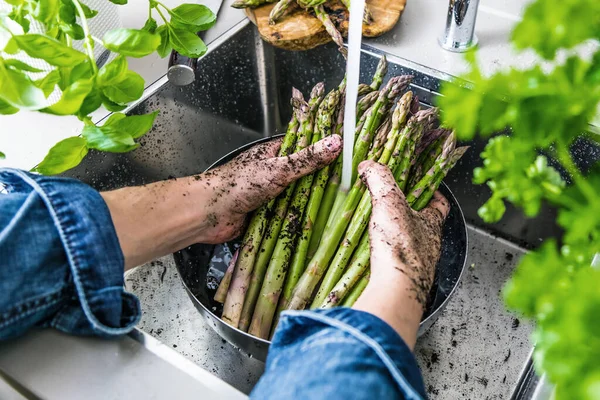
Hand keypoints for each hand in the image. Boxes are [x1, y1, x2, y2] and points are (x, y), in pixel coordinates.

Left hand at [102, 135, 341, 268]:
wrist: (208, 214)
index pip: (305, 147)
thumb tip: (336, 142)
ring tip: (340, 206)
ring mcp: (271, 195)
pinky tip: (319, 224)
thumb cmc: (237, 185)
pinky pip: (289, 216)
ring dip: (311, 203)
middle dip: (321, 181)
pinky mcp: (267, 216)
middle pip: (305, 175)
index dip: (324, 149)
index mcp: (274, 154)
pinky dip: (299, 220)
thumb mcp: (277, 168)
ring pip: (299, 197)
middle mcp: (274, 173)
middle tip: (349, 185)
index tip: (349, 153)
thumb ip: (306, 159)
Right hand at [352, 160, 448, 347]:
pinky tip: (374, 258)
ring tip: (379, 232)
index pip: (441, 204)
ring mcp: (420, 265)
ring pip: (413, 247)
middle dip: (410, 216)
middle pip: (425, 225)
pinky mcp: (406, 282)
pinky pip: (399, 266)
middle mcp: (431, 245)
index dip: (434, 193)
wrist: (398, 290)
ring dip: (399, 239)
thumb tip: (369, 165)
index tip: (425, 187)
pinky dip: (389, 260)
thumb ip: (379, 178)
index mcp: (433, 223)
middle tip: (392, 208)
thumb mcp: (389, 201)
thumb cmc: (401, 245)